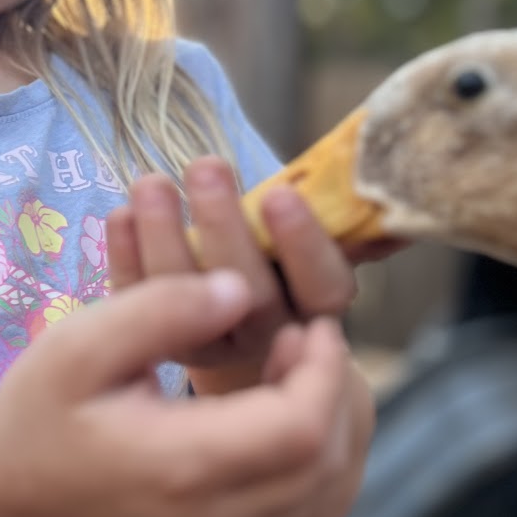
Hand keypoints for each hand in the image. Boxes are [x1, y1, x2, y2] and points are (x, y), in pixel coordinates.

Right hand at [0, 270, 363, 516]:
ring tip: (297, 369)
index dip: (324, 370)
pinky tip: (285, 409)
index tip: (308, 320)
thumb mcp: (78, 344)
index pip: (302, 430)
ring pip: (328, 495)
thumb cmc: (34, 415)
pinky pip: (306, 509)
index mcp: (182, 467)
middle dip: (335, 391)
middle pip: (327, 464)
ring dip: (337, 427)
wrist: (1, 503)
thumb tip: (242, 288)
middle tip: (305, 336)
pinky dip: (321, 458)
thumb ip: (160, 309)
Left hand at [106, 157, 359, 395]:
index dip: (302, 242)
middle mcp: (268, 339)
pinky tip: (118, 215)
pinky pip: (139, 306)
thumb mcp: (324, 260)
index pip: (322, 287)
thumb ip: (355, 235)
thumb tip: (397, 210)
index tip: (279, 193)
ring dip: (167, 236)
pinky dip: (125, 258)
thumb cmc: (290, 278)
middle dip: (225, 224)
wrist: (244, 349)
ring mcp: (211, 347)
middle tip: (207, 167)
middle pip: (249, 293)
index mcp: (317, 317)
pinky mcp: (161, 344)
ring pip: (188, 303)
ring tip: (153, 182)